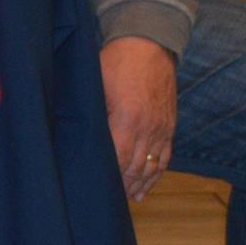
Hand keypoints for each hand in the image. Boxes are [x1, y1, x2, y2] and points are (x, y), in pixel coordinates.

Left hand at [100, 36, 178, 200]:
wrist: (149, 44)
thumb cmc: (116, 61)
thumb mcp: (97, 84)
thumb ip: (93, 112)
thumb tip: (75, 132)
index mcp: (127, 119)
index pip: (116, 159)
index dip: (108, 176)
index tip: (96, 188)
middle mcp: (148, 128)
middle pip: (134, 167)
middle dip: (122, 186)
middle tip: (108, 200)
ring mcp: (162, 129)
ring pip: (151, 167)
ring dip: (139, 185)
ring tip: (126, 199)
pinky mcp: (170, 126)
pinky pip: (165, 158)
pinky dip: (156, 176)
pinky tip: (146, 188)